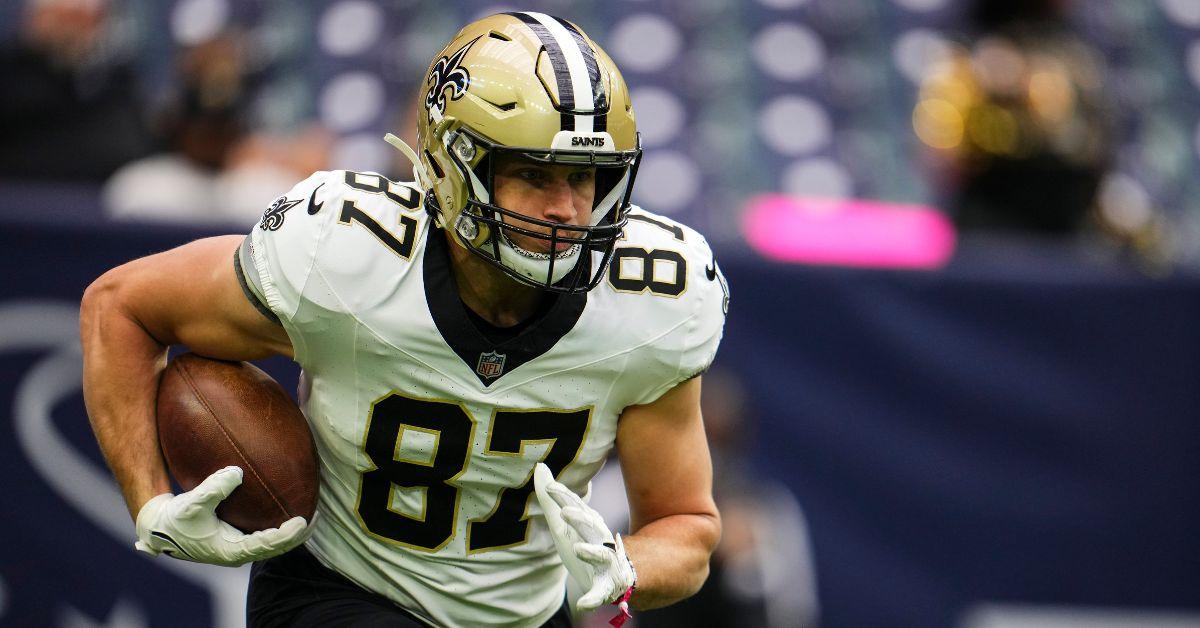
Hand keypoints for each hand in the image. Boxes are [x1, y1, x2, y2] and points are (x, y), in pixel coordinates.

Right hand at [134, 466, 309, 566]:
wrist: (159, 528)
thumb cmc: (175, 518)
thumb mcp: (192, 503)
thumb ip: (213, 488)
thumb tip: (237, 472)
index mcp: (231, 551)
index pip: (267, 545)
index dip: (286, 535)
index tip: (302, 521)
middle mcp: (239, 552)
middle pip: (277, 548)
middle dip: (297, 534)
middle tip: (317, 516)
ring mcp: (239, 546)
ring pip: (273, 542)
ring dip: (292, 532)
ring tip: (312, 513)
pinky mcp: (238, 538)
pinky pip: (265, 534)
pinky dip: (279, 525)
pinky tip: (288, 507)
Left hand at [533, 463, 635, 611]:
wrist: (612, 577)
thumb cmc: (584, 544)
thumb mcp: (564, 525)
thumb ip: (552, 500)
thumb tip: (539, 467)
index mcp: (588, 524)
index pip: (576, 507)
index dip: (564, 498)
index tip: (550, 488)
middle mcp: (599, 539)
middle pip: (591, 526)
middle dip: (580, 519)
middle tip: (565, 513)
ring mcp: (605, 563)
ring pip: (601, 555)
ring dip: (590, 552)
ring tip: (577, 549)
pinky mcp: (605, 586)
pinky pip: (600, 593)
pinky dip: (593, 598)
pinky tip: (583, 603)